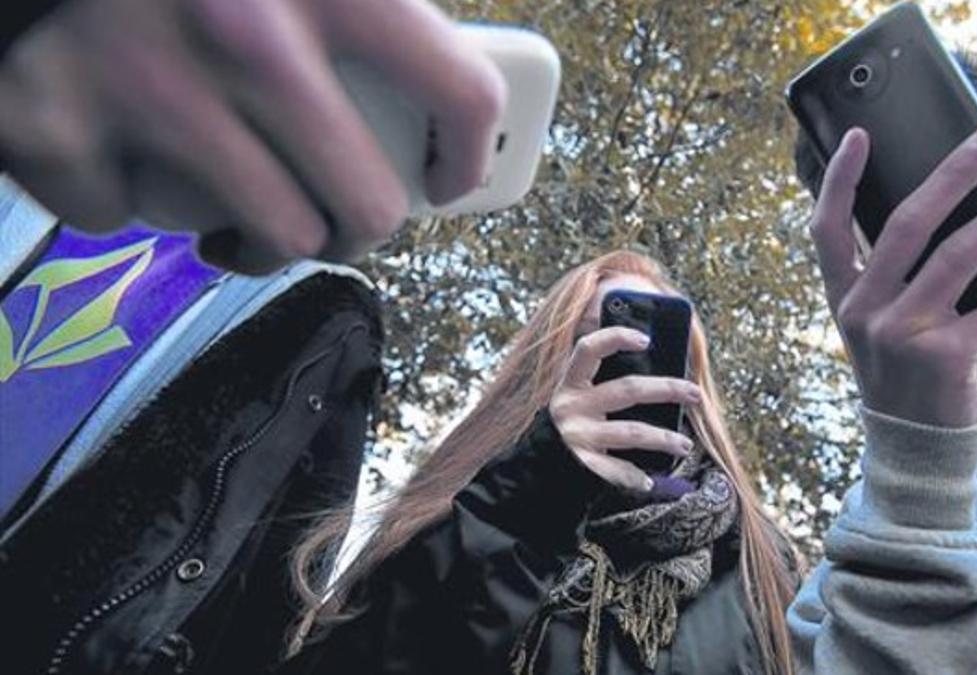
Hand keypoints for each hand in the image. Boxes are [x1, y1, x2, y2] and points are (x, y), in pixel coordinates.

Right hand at [0, 0, 505, 273]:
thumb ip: (364, 10)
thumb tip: (430, 88)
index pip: (462, 91)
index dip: (470, 154)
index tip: (449, 178)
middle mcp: (249, 32)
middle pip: (367, 208)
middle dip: (354, 227)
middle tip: (334, 214)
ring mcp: (148, 82)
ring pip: (271, 239)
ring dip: (259, 238)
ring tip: (240, 205)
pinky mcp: (51, 120)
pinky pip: (121, 217)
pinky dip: (123, 196)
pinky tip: (122, 149)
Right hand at [549, 327, 700, 492]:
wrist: (537, 467)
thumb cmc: (571, 423)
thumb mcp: (577, 395)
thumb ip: (600, 375)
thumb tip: (642, 349)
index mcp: (571, 383)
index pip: (588, 349)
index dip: (615, 338)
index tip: (646, 339)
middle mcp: (572, 407)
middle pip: (627, 389)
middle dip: (667, 389)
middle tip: (695, 393)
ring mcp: (578, 436)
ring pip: (631, 432)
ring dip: (663, 438)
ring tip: (685, 445)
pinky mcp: (583, 464)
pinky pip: (617, 470)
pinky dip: (635, 477)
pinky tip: (650, 480)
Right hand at [812, 123, 976, 426]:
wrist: (912, 448)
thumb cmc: (902, 375)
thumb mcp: (876, 326)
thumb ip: (886, 278)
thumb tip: (935, 209)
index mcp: (844, 297)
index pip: (827, 229)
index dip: (839, 180)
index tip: (859, 133)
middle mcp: (864, 311)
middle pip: (907, 223)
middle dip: (954, 171)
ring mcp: (901, 334)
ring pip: (960, 254)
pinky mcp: (942, 359)